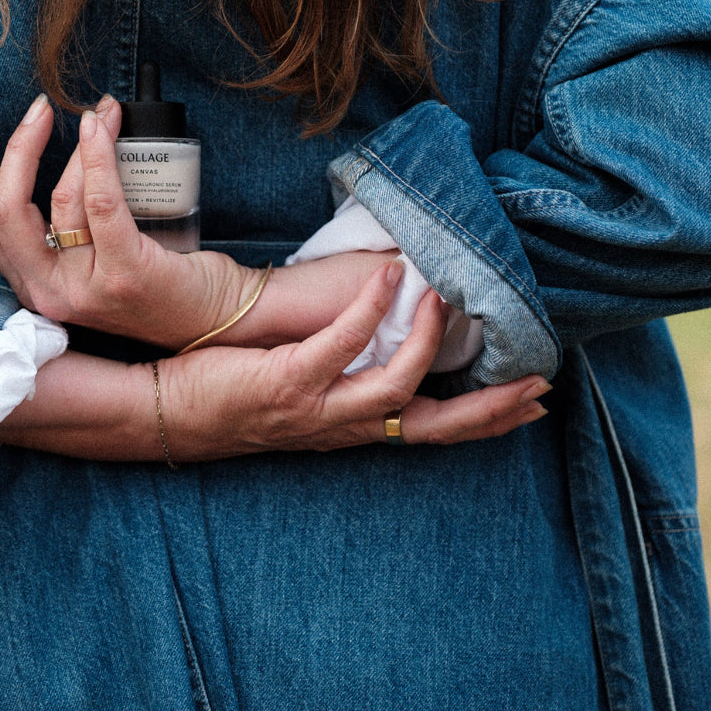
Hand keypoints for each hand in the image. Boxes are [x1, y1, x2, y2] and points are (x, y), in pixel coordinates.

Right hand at [0, 94, 257, 347]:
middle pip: (7, 211)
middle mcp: (50, 294)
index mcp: (35, 286)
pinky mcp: (125, 275)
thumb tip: (57, 145)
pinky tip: (102, 128)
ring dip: (83, 144)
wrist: (215, 319)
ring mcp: (86, 290)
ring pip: (62, 199)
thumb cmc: (158, 280)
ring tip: (105, 113)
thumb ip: (66, 225)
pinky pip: (101, 202)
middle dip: (19, 149)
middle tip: (39, 109)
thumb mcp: (93, 259)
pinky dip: (98, 157)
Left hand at [159, 264, 549, 458]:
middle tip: (537, 383)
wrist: (174, 415)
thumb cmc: (236, 396)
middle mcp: (342, 427)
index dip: (483, 420)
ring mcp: (317, 407)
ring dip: (430, 341)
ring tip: (449, 297)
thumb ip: (343, 372)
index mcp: (351, 428)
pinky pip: (340, 344)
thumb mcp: (302, 393)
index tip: (529, 404)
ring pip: (395, 386)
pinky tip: (389, 279)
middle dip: (488, 407)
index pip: (431, 431)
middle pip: (433, 427)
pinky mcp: (288, 380)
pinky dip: (369, 311)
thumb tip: (377, 333)